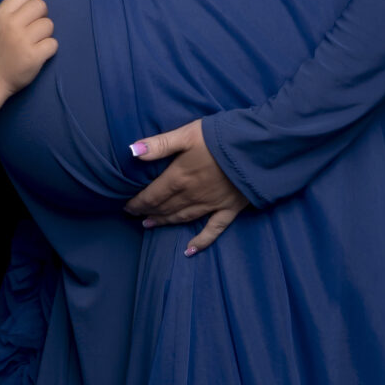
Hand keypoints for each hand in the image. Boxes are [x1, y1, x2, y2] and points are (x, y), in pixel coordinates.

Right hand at [0, 0, 57, 94]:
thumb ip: (11, 12)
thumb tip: (35, 2)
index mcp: (0, 15)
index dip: (31, 3)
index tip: (29, 16)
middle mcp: (11, 25)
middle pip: (40, 5)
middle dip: (41, 16)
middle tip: (35, 30)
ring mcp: (22, 41)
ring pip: (49, 24)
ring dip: (45, 34)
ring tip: (35, 43)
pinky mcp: (34, 56)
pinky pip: (53, 43)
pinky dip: (49, 49)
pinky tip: (38, 54)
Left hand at [125, 121, 248, 253]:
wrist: (257, 148)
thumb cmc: (221, 136)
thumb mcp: (188, 133)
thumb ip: (160, 144)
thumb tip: (132, 151)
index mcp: (179, 178)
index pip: (152, 195)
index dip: (137, 203)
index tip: (127, 207)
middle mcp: (191, 195)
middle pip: (165, 208)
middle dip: (148, 212)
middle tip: (137, 216)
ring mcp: (211, 205)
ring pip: (182, 217)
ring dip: (165, 222)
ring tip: (151, 225)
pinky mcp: (229, 209)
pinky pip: (212, 230)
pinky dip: (200, 242)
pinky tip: (190, 251)